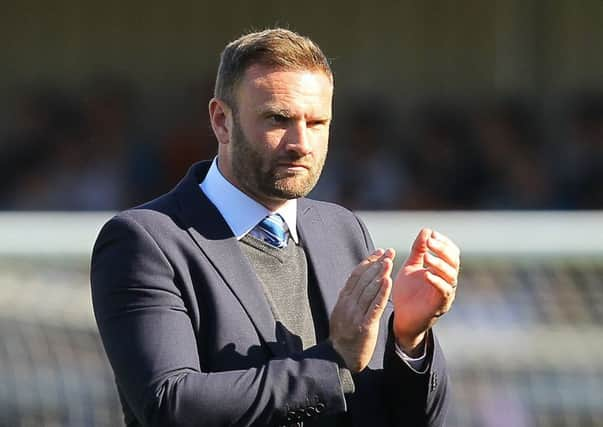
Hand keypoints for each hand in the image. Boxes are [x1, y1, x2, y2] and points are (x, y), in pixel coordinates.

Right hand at [330, 248, 394, 371]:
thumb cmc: (343, 336)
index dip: (367, 262)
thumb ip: (347, 299)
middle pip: (363, 279)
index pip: (355, 276)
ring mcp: (355, 315)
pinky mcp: (365, 326)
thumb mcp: (341, 313)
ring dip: (380, 274)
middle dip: (377, 263)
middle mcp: (348, 305)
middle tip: (388, 252)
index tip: (378, 252)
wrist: (339, 358)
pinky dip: (381, 293)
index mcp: (343, 300)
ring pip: (369, 290)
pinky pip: (374, 306)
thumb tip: (354, 282)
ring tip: (389, 262)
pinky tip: (388, 282)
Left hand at [392, 228, 459, 352]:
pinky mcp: (440, 305)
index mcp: (442, 270)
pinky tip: (426, 274)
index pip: (451, 252)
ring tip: (426, 256)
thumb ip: (418, 250)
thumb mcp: (410, 267)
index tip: (431, 234)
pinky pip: (443, 292)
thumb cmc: (407, 292)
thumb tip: (426, 230)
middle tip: (429, 241)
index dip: (443, 242)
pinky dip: (436, 281)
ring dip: (439, 264)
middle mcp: (447, 280)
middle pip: (453, 261)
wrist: (402, 318)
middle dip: (442, 250)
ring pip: (451, 276)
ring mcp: (446, 293)